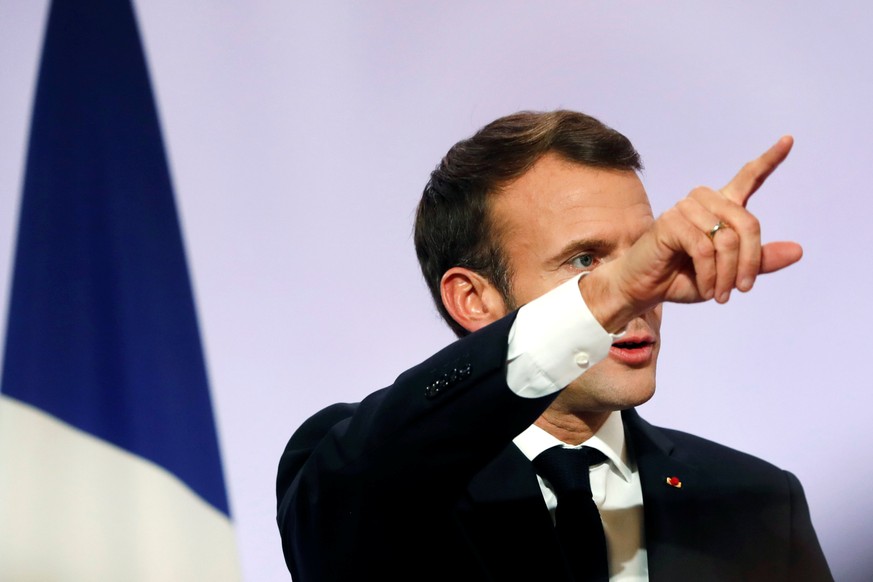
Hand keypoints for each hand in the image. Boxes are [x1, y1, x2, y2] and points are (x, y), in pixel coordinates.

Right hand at [582, 137, 802, 332]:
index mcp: (720, 207)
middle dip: (750, 262)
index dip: (770, 159)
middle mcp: (705, 201)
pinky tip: (706, 288)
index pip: (748, 178)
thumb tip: (798, 250)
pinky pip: (704, 249)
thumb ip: (759, 261)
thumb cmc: (683, 278)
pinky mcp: (670, 222)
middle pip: (747, 222)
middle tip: (743, 289)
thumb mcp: (729, 274)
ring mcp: (686, 208)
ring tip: (721, 294)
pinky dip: (710, 275)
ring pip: (727, 238)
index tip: (788, 140)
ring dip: (728, 273)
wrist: (644, 289)